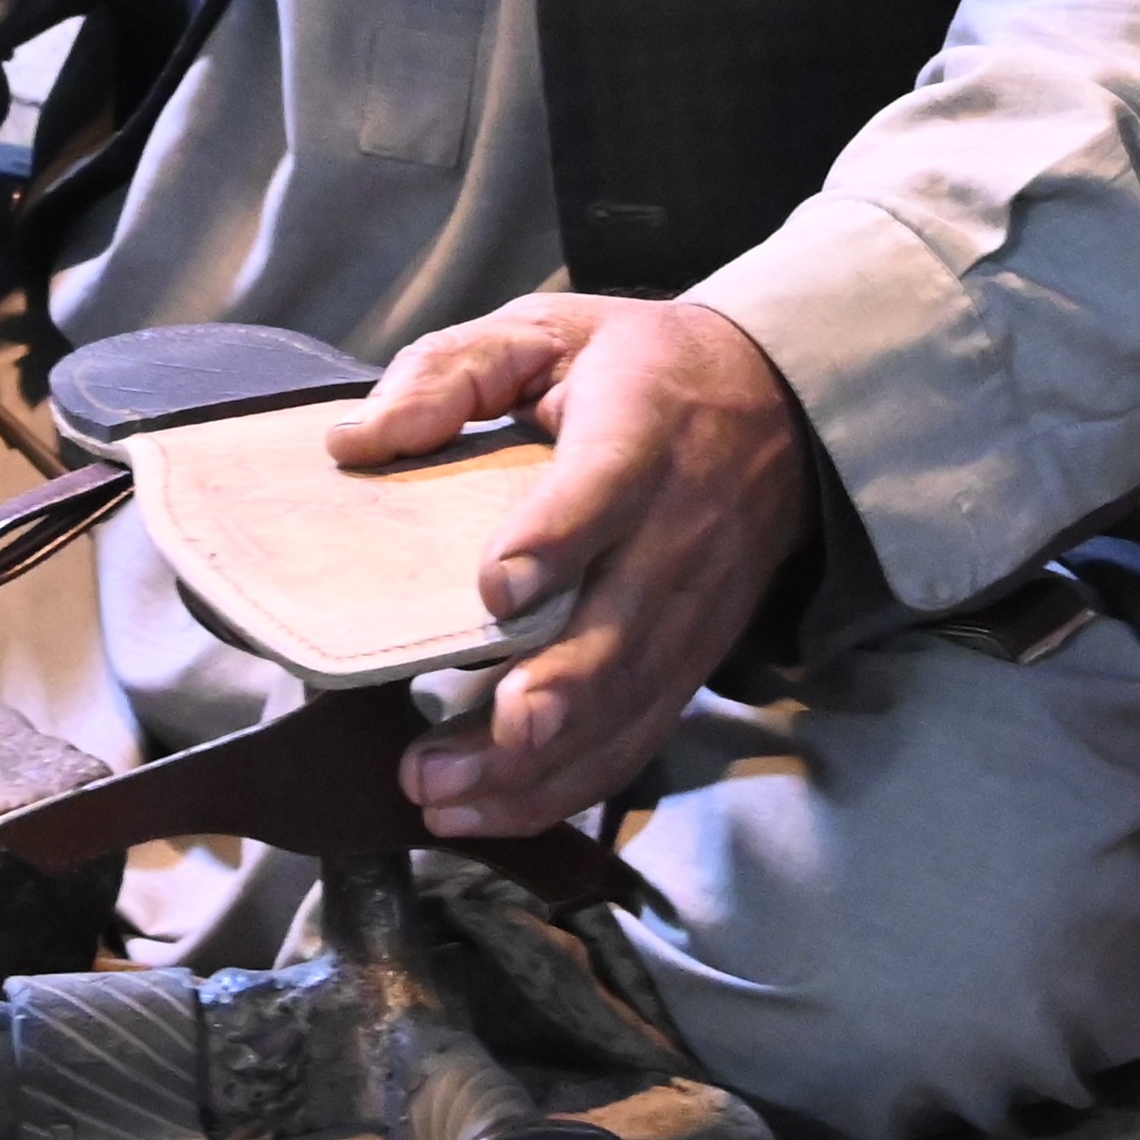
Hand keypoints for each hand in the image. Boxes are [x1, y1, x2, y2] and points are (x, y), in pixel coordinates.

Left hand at [333, 293, 805, 837]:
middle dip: (543, 700)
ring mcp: (690, 609)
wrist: (784, 408)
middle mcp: (677, 532)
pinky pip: (636, 738)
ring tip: (440, 795)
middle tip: (450, 750)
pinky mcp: (689, 660)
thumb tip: (355, 441)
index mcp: (641, 431)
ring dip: (533, 768)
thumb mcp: (549, 329)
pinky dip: (564, 789)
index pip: (609, 486)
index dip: (559, 538)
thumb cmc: (642, 370)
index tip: (496, 587)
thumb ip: (452, 371)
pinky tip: (487, 811)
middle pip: (619, 631)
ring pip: (623, 706)